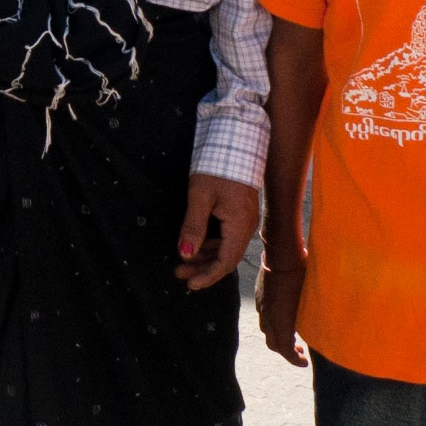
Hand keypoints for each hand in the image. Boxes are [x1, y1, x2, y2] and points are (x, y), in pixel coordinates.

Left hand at [174, 173, 258, 289]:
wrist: (235, 141)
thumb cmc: (217, 166)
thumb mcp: (200, 196)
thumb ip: (193, 226)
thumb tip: (185, 254)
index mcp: (240, 225)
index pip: (226, 262)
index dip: (208, 276)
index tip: (190, 284)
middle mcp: (246, 226)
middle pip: (226, 257)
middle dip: (203, 268)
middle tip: (179, 273)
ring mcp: (243, 220)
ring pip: (225, 247)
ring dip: (205, 256)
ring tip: (182, 262)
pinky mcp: (238, 213)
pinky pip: (225, 236)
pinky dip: (210, 244)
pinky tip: (194, 245)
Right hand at [255, 257, 307, 366]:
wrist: (281, 254)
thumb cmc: (301, 276)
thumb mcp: (311, 300)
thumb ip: (312, 319)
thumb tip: (323, 330)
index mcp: (281, 320)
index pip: (284, 348)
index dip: (294, 359)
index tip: (305, 362)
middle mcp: (268, 316)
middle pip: (273, 343)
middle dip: (286, 351)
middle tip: (301, 350)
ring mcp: (262, 305)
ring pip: (267, 330)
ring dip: (279, 337)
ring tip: (293, 335)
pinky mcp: (260, 296)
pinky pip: (264, 316)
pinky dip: (274, 323)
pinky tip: (285, 316)